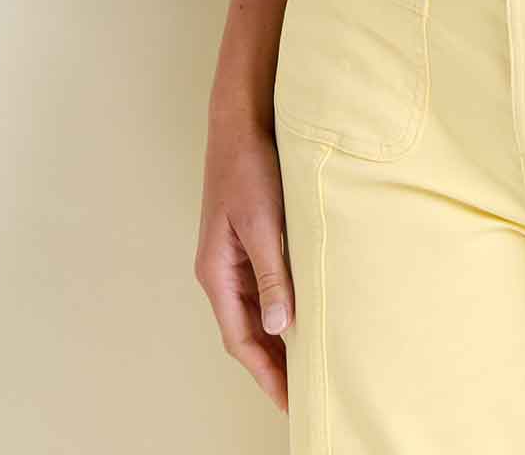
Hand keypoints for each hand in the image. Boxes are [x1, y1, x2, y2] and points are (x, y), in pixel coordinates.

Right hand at [193, 108, 294, 412]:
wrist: (240, 123)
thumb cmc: (247, 168)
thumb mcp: (262, 223)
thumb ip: (271, 275)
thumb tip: (280, 328)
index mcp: (216, 272)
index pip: (240, 339)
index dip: (264, 372)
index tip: (288, 401)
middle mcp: (221, 271)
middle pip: (247, 331)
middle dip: (272, 364)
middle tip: (303, 393)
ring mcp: (234, 257)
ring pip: (256, 311)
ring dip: (278, 338)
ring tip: (307, 364)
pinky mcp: (249, 241)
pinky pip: (264, 287)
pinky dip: (282, 308)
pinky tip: (303, 315)